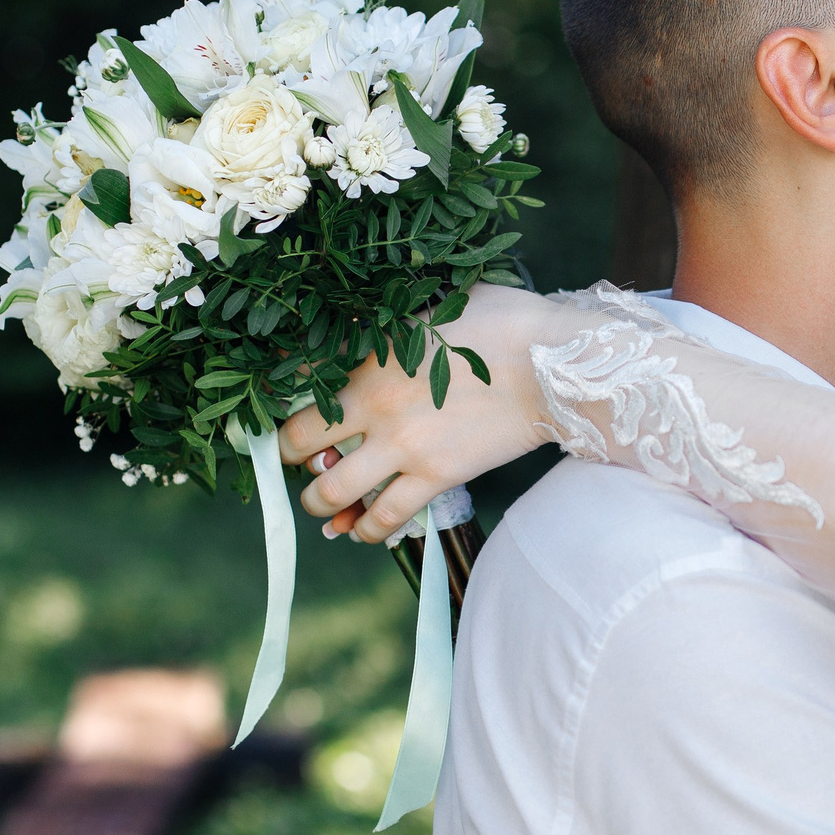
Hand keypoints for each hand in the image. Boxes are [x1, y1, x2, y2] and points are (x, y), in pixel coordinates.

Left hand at [281, 283, 564, 543]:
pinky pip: (385, 517)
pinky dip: (367, 529)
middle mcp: (374, 405)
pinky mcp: (436, 477)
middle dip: (291, 457)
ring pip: (330, 491)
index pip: (296, 383)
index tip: (286, 410)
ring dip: (319, 501)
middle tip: (303, 460)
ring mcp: (403, 446)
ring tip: (325, 503)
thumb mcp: (437, 305)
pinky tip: (365, 528)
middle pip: (299, 444)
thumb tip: (376, 322)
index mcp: (370, 355)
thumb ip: (398, 321)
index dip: (281, 400)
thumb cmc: (504, 322)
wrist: (554, 367)